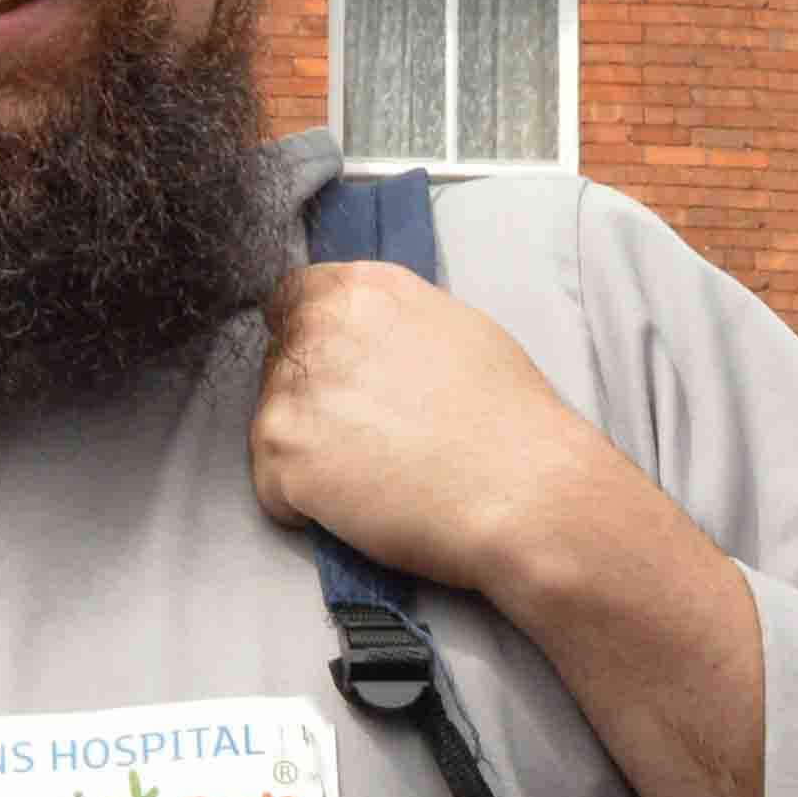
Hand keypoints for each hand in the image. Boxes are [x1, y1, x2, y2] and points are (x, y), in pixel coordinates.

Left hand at [250, 262, 608, 597]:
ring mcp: (293, 389)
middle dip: (310, 403)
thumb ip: (389, 322)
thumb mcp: (455, 328)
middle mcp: (319, 326)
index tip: (337, 381)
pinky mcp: (282, 454)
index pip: (291, 301)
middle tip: (369, 441)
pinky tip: (365, 506)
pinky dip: (306, 507)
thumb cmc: (509, 418)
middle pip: (279, 365)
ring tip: (378, 476)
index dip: (312, 346)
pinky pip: (273, 488)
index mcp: (362, 289)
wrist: (524, 489)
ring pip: (273, 427)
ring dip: (309, 456)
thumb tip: (363, 337)